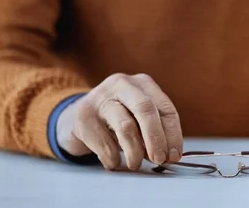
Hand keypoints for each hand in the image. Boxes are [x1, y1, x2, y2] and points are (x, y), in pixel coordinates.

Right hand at [56, 73, 182, 169]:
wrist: (74, 118)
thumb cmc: (115, 120)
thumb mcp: (137, 118)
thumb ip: (154, 131)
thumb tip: (170, 155)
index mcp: (142, 83)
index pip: (165, 107)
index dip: (173, 134)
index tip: (174, 155)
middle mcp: (122, 84)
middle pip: (146, 109)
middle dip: (156, 138)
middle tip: (159, 159)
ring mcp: (100, 97)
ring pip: (126, 126)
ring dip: (135, 152)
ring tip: (135, 164)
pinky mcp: (83, 115)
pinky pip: (105, 143)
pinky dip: (113, 158)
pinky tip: (114, 162)